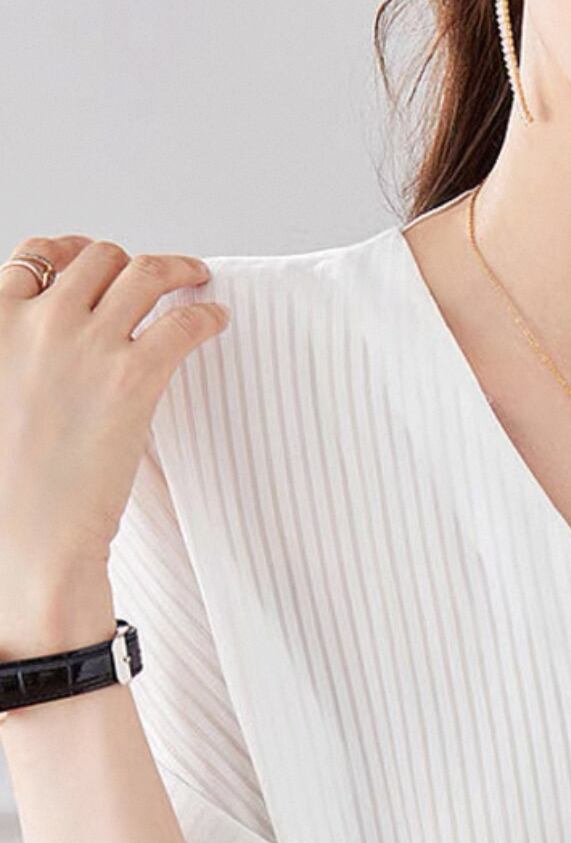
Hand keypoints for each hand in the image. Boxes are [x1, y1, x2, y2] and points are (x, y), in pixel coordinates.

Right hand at [0, 233, 227, 604]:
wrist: (31, 531)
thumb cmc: (14, 483)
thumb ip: (17, 358)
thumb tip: (45, 357)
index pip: (36, 254)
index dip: (76, 251)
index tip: (102, 264)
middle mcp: (41, 320)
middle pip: (98, 258)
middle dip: (131, 263)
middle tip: (159, 277)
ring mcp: (88, 344)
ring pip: (144, 274)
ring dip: (178, 270)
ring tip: (197, 278)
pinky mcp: (134, 377)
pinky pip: (183, 323)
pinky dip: (205, 315)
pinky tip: (217, 321)